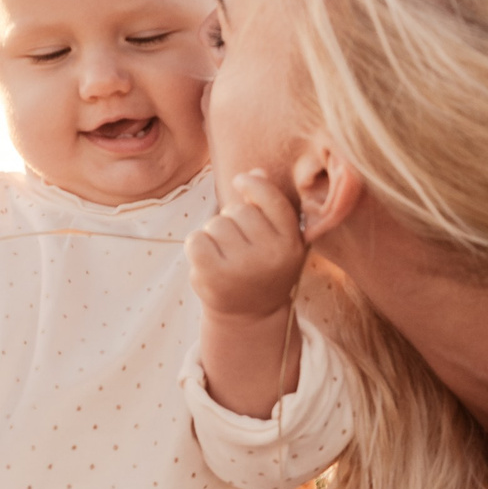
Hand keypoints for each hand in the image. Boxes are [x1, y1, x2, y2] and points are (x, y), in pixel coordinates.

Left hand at [186, 170, 307, 323]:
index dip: (253, 183)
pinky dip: (197, 245)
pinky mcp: (214, 276)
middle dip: (233, 219)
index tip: (241, 180)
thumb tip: (255, 172)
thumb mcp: (277, 239)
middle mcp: (271, 254)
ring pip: (216, 223)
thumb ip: (270, 205)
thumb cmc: (263, 268)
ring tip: (226, 256)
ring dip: (215, 234)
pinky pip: (196, 239)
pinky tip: (208, 261)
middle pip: (239, 210)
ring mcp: (242, 267)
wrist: (250, 316)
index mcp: (291, 242)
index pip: (271, 198)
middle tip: (239, 246)